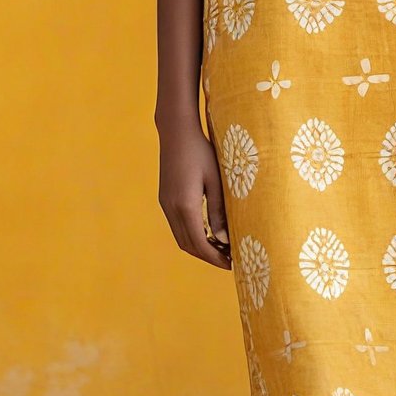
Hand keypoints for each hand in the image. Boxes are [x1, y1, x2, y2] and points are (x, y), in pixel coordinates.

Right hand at [157, 119, 231, 268]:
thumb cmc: (200, 151)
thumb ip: (218, 210)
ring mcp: (165, 204)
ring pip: (181, 237)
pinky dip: (192, 235)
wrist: (176, 131)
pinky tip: (207, 231)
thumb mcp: (215, 180)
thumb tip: (223, 239)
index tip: (231, 264)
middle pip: (188, 245)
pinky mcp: (165, 198)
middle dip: (208, 256)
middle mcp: (171, 208)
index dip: (215, 258)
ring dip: (199, 247)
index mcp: (185, 206)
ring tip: (220, 248)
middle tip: (229, 260)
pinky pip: (177, 226)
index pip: (200, 243)